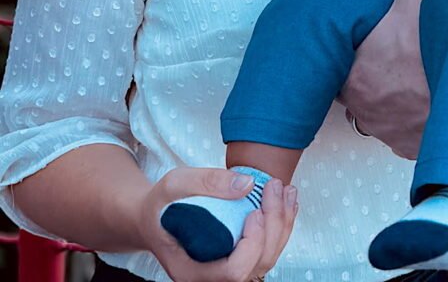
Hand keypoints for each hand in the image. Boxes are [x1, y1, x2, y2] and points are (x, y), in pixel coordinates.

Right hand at [138, 167, 296, 281]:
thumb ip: (207, 182)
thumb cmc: (160, 205)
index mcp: (191, 270)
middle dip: (274, 224)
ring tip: (286, 190)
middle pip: (256, 265)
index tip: (253, 211)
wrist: (153, 216)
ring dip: (283, 223)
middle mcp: (210, 277)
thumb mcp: (174, 184)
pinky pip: (265, 248)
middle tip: (274, 186)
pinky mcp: (237, 255)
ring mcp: (225, 268)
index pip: (232, 273)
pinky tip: (286, 200)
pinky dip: (280, 224)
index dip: (251, 244)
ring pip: (266, 258)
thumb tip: (247, 184)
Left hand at [340, 0, 432, 158]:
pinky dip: (412, 115)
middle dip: (373, 70)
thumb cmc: (438, 43)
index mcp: (354, 74)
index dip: (356, 43)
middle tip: (395, 52)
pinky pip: (403, 129)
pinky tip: (427, 97)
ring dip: (392, 94)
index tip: (371, 34)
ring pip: (380, 108)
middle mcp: (364, 109)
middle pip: (359, 85)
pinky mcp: (411, 146)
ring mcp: (387, 131)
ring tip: (414, 74)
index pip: (339, 60)